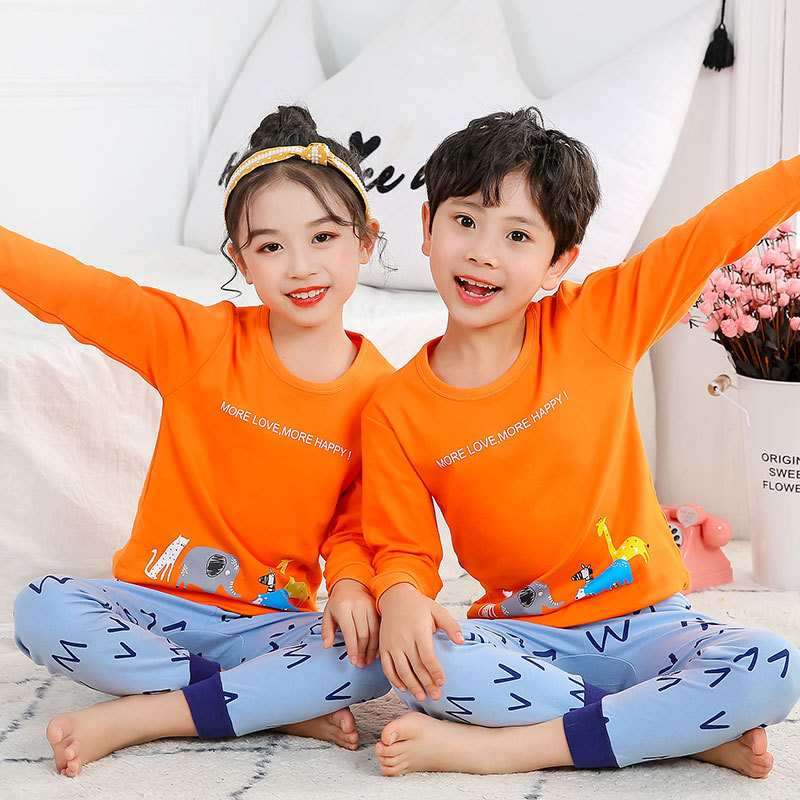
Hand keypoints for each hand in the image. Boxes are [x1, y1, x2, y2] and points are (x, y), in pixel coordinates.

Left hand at [321, 579, 379, 667]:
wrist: (351, 584)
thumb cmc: (338, 602)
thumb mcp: (328, 614)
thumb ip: (326, 630)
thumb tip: (327, 646)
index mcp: (343, 608)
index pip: (349, 632)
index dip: (352, 649)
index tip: (354, 661)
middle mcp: (358, 606)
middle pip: (363, 634)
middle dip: (363, 652)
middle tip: (362, 664)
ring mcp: (369, 606)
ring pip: (374, 632)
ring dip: (373, 649)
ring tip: (369, 660)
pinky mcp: (377, 607)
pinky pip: (380, 627)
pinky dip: (379, 640)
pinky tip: (377, 650)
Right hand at [377, 582, 463, 701]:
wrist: (396, 598)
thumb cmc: (420, 606)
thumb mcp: (438, 610)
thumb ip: (451, 625)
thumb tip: (461, 641)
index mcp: (418, 630)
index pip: (427, 656)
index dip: (435, 671)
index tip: (442, 683)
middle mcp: (403, 639)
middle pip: (416, 666)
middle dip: (427, 683)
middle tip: (436, 696)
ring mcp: (391, 644)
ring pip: (401, 670)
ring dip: (412, 686)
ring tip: (422, 697)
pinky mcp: (383, 647)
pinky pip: (387, 668)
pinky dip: (394, 680)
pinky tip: (404, 688)